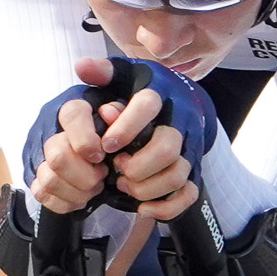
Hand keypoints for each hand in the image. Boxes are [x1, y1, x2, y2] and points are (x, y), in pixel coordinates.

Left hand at [31, 55, 195, 219]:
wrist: (182, 101)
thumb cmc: (143, 91)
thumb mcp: (124, 75)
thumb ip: (103, 72)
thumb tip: (82, 67)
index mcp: (159, 94)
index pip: (147, 105)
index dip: (126, 127)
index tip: (107, 145)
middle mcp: (180, 121)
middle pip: (168, 147)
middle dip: (138, 165)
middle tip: (117, 169)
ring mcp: (190, 147)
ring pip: (178, 174)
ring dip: (148, 187)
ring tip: (125, 186)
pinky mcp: (194, 168)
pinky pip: (189, 194)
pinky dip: (167, 206)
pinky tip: (143, 208)